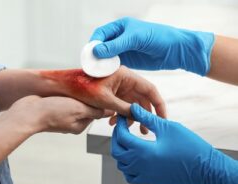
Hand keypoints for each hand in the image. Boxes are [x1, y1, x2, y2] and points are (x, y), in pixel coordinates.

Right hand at [6, 95, 111, 134]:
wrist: (27, 112)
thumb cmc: (53, 111)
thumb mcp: (79, 110)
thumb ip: (94, 111)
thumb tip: (110, 112)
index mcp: (79, 125)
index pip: (96, 112)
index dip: (99, 101)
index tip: (100, 89)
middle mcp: (72, 122)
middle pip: (86, 107)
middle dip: (87, 97)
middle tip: (88, 85)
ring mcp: (62, 116)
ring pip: (75, 103)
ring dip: (77, 95)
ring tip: (76, 86)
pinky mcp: (54, 109)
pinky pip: (65, 101)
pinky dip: (67, 95)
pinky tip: (66, 88)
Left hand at [39, 66, 165, 133]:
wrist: (65, 86)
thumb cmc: (82, 87)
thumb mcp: (105, 100)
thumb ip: (124, 109)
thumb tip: (138, 117)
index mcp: (125, 75)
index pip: (149, 89)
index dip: (158, 105)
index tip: (163, 119)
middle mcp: (124, 79)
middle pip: (141, 98)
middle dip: (143, 115)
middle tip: (145, 131)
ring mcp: (118, 86)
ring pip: (131, 103)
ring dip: (129, 117)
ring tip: (126, 130)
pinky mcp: (111, 92)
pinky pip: (121, 104)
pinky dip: (119, 114)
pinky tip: (112, 123)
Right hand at [91, 17, 214, 75]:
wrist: (175, 50)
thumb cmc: (158, 37)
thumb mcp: (135, 38)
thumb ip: (116, 45)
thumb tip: (97, 51)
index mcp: (120, 27)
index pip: (101, 33)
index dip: (94, 43)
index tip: (90, 53)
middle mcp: (119, 38)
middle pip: (101, 46)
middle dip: (95, 55)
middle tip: (90, 65)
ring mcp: (123, 50)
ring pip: (106, 57)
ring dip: (101, 64)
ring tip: (97, 72)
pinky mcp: (128, 61)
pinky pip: (114, 65)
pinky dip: (109, 69)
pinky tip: (106, 75)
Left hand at [112, 103, 237, 183]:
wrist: (205, 168)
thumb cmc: (189, 145)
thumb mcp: (167, 127)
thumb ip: (147, 118)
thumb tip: (133, 107)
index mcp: (143, 151)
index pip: (121, 136)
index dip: (120, 124)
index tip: (123, 116)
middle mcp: (141, 165)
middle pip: (117, 151)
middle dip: (116, 137)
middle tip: (121, 127)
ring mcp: (145, 175)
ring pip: (121, 165)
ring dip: (120, 151)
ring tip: (127, 140)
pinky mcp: (150, 181)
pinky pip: (130, 176)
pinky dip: (127, 166)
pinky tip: (133, 156)